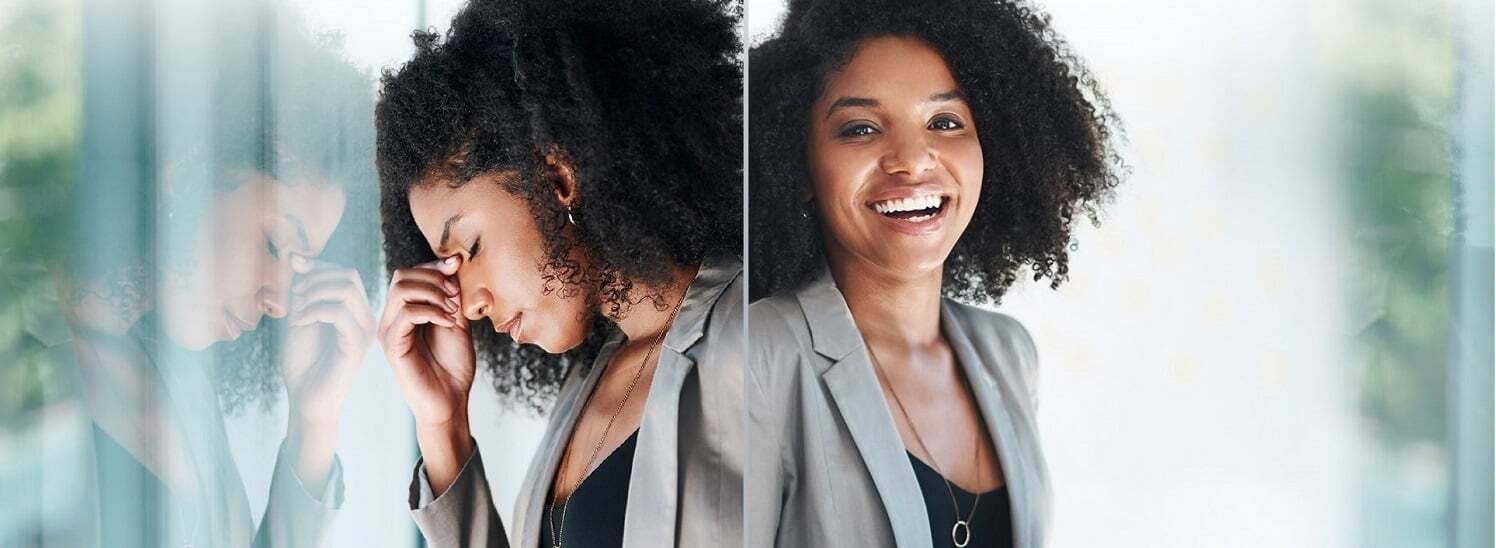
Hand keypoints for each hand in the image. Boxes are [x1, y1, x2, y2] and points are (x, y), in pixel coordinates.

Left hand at [280, 257, 374, 492]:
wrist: (305, 399)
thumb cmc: (302, 362)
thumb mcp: (298, 316)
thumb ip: (300, 289)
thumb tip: (296, 256)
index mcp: (354, 311)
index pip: (344, 272)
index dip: (319, 266)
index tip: (294, 271)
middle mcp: (364, 318)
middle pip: (349, 275)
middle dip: (316, 277)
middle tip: (295, 297)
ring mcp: (363, 331)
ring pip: (346, 289)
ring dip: (313, 294)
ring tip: (296, 312)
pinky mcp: (355, 345)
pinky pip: (338, 312)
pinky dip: (313, 311)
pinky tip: (299, 324)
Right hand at [379, 256, 476, 493]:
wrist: (450, 400)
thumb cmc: (454, 364)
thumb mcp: (458, 321)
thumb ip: (453, 294)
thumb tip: (455, 261)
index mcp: (406, 310)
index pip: (411, 273)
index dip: (435, 268)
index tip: (459, 274)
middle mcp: (392, 317)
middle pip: (402, 274)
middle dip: (434, 279)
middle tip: (456, 298)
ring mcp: (389, 330)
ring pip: (401, 289)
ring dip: (433, 294)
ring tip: (452, 312)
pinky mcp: (392, 345)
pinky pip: (406, 313)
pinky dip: (432, 311)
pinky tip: (448, 323)